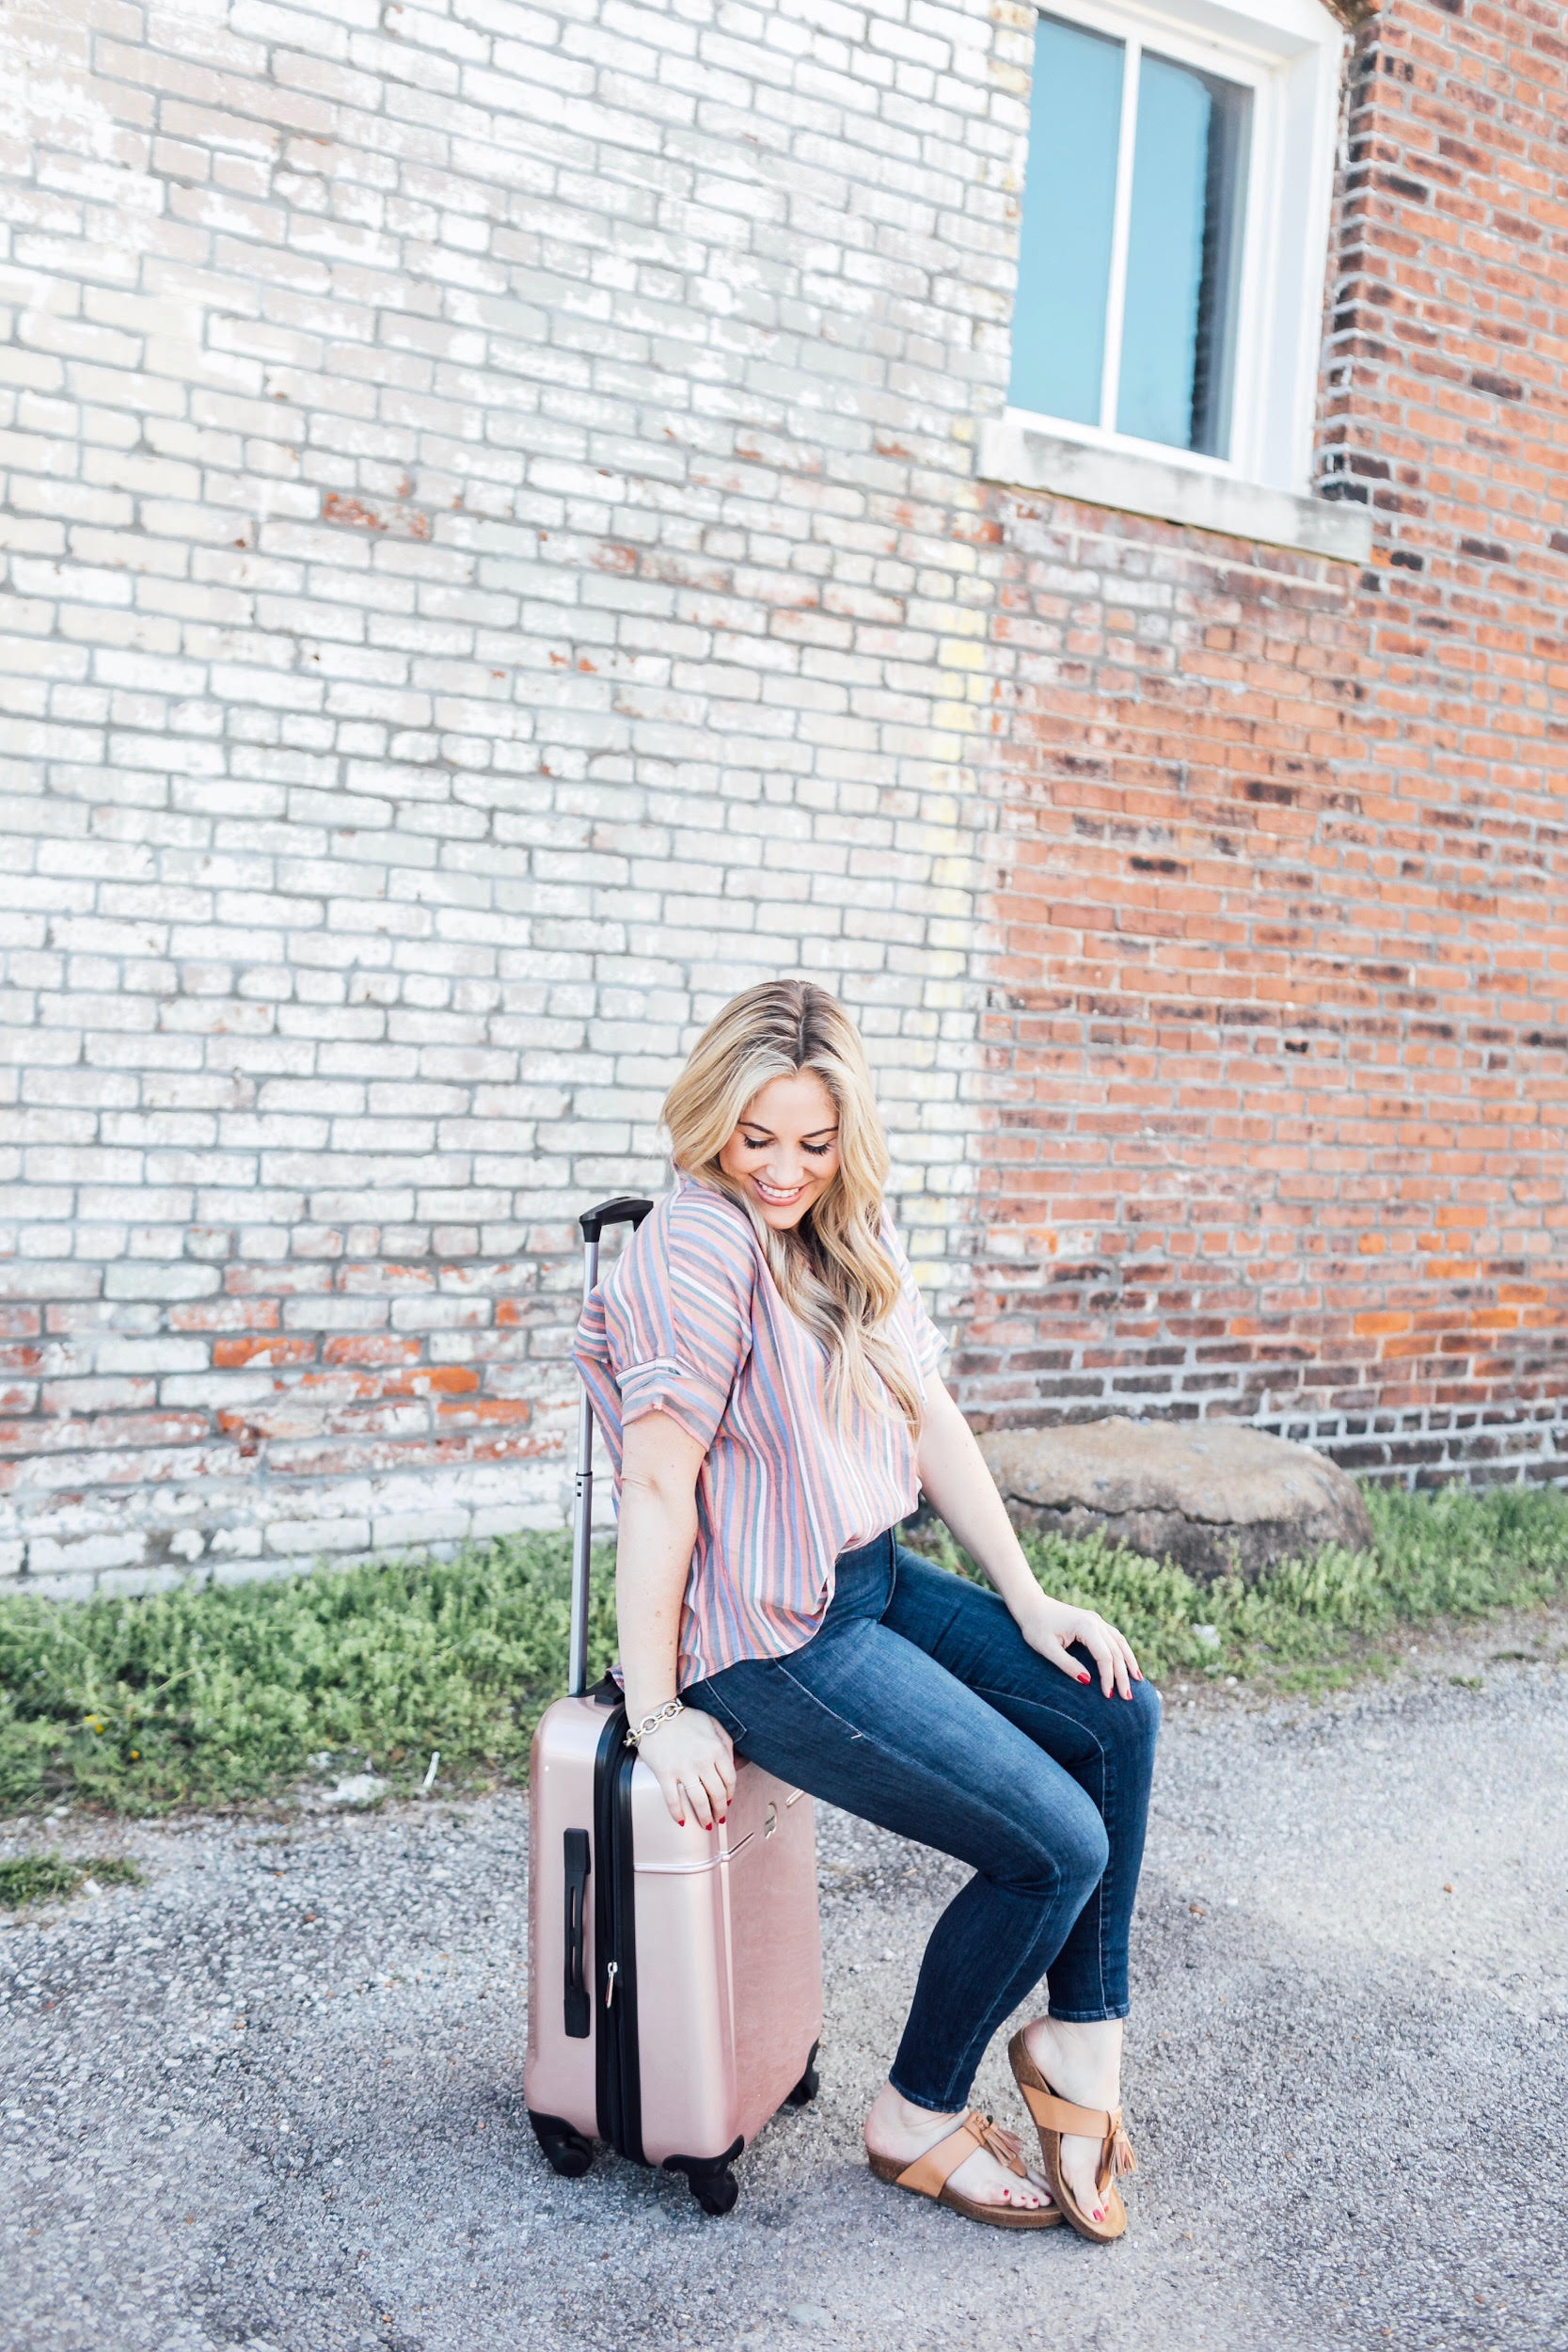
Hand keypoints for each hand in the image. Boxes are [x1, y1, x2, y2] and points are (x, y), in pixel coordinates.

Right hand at [637, 1706, 735, 1828]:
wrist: (655, 1714)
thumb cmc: (684, 1719)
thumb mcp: (712, 1723)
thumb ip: (726, 1743)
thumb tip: (732, 1765)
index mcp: (716, 1748)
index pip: (730, 1779)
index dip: (730, 1794)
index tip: (728, 1801)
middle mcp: (702, 1760)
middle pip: (717, 1793)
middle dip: (720, 1810)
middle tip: (718, 1818)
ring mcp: (683, 1768)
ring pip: (699, 1801)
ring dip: (704, 1816)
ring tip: (705, 1824)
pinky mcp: (665, 1773)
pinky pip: (673, 1800)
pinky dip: (678, 1813)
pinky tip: (682, 1820)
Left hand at [1017, 1593, 1142, 1699]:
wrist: (1031, 1605)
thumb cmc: (1035, 1627)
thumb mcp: (1046, 1649)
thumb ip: (1067, 1664)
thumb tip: (1087, 1680)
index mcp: (1085, 1626)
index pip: (1105, 1656)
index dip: (1108, 1677)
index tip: (1108, 1695)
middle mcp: (1095, 1621)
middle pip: (1116, 1651)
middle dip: (1122, 1675)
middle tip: (1127, 1697)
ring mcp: (1096, 1620)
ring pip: (1120, 1642)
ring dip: (1129, 1662)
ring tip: (1137, 1681)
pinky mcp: (1094, 1622)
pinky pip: (1115, 1638)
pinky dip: (1124, 1651)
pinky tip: (1127, 1663)